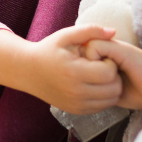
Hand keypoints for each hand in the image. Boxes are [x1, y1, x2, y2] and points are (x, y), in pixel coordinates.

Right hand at [0, 24, 122, 113]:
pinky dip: (103, 97)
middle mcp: (76, 92)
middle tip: (102, 66)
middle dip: (113, 76)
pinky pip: (102, 107)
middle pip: (114, 89)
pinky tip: (94, 85)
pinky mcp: (76, 111)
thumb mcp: (65, 35)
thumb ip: (90, 30)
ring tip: (99, 76)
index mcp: (74, 72)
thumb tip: (113, 31)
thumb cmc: (48, 51)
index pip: (109, 72)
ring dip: (111, 87)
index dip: (110, 62)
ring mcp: (76, 104)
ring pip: (111, 100)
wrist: (28, 72)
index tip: (100, 57)